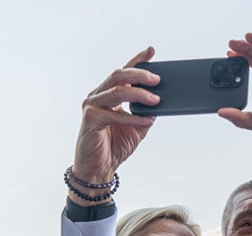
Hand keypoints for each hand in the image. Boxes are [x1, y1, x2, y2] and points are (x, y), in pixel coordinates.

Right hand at [70, 48, 161, 190]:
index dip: (137, 60)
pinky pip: (114, 115)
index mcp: (109, 94)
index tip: (151, 51)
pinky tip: (145, 122)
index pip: (124, 72)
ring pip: (117, 92)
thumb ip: (146, 114)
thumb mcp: (137, 128)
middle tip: (158, 79)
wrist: (99, 169)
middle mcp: (99, 96)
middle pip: (120, 76)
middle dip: (140, 74)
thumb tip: (161, 103)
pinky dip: (132, 118)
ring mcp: (92, 106)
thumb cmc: (114, 147)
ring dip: (139, 94)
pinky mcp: (90, 119)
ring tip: (156, 100)